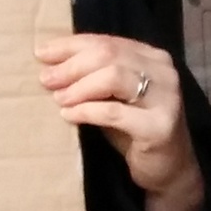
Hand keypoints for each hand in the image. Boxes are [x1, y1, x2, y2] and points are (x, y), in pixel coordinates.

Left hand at [38, 33, 206, 210]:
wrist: (169, 168)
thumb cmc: (135, 130)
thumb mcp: (115, 96)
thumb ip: (95, 76)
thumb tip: (50, 63)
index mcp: (153, 58)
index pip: (107, 41)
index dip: (71, 46)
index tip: (41, 54)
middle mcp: (164, 73)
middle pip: (109, 55)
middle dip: (71, 66)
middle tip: (46, 80)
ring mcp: (166, 99)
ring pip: (114, 77)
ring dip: (79, 87)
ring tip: (59, 99)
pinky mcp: (159, 127)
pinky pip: (114, 112)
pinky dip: (87, 111)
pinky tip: (69, 115)